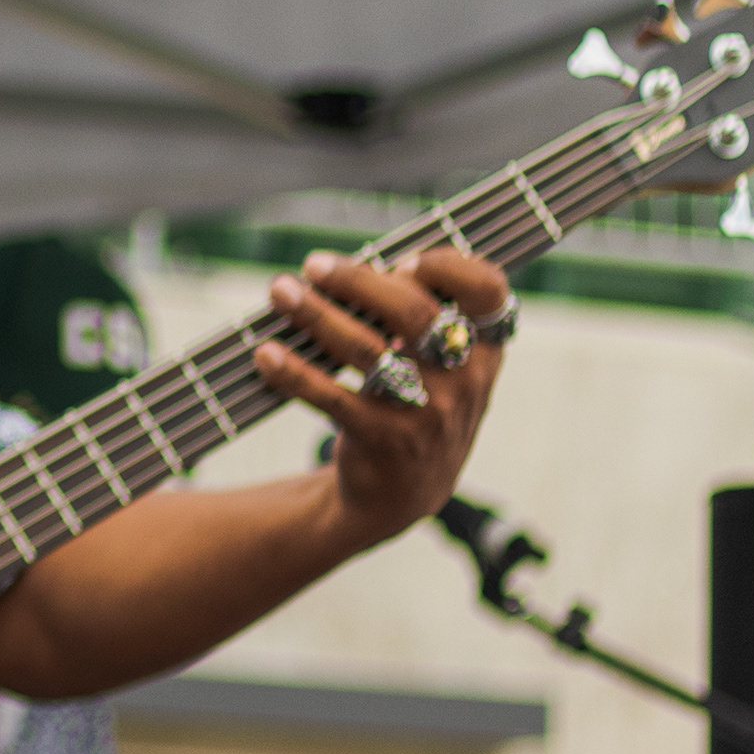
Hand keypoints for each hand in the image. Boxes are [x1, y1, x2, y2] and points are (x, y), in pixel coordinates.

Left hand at [252, 248, 507, 545]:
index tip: (400, 258)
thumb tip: (367, 264)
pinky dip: (293, 371)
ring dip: (316, 314)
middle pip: (413, 312)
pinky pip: (331, 396)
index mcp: (484, 350)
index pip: (489, 291)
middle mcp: (464, 380)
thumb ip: (425, 319)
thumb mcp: (444, 370)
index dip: (447, 265)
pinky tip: (264, 353)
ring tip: (279, 290)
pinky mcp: (383, 440)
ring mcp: (426, 413)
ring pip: (366, 349)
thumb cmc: (414, 408)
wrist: (400, 495)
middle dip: (357, 280)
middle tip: (314, 265)